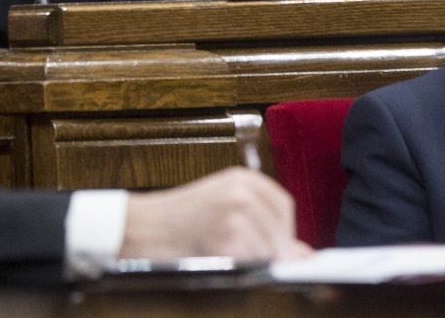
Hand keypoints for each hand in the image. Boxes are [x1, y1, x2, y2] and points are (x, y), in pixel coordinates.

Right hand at [121, 167, 310, 261]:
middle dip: (273, 250)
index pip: (283, 205)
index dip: (283, 231)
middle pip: (280, 228)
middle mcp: (240, 189)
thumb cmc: (178, 220)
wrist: (142, 227)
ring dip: (255, 260)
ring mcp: (234, 210)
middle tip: (249, 257)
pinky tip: (220, 259)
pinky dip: (242, 267)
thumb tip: (302, 255)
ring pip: (269, 247)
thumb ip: (261, 226)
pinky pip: (252, 260)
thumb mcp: (221, 210)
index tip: (275, 247)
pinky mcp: (226, 234)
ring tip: (226, 254)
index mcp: (242, 178)